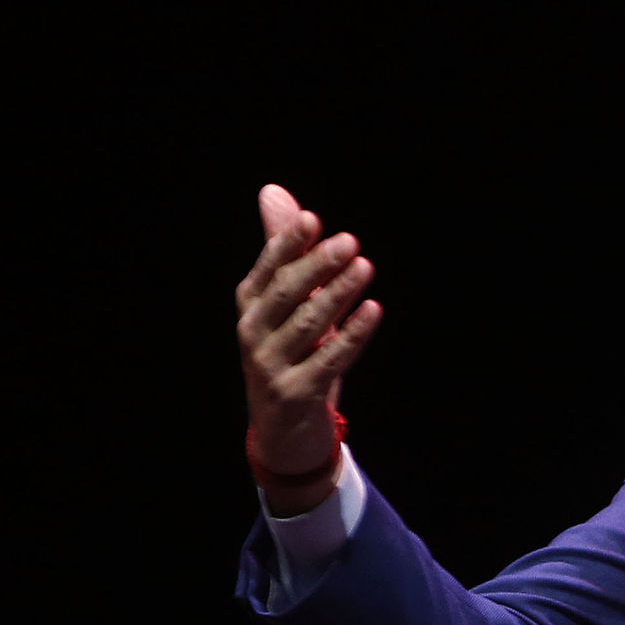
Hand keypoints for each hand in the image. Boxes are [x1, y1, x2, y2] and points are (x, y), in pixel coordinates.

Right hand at [235, 184, 382, 502]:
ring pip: (309, 323)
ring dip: (339, 293)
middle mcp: (253, 332)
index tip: (313, 219)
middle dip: (317, 265)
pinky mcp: (296, 393)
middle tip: (350, 242)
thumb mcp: (285, 304)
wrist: (284, 432)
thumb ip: (283, 250)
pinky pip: (330, 359)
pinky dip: (353, 334)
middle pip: (287, 292)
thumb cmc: (290, 355)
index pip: (268, 268)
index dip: (288, 243)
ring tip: (365, 267)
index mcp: (250, 305)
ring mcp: (271, 365)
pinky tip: (374, 310)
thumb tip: (274, 191)